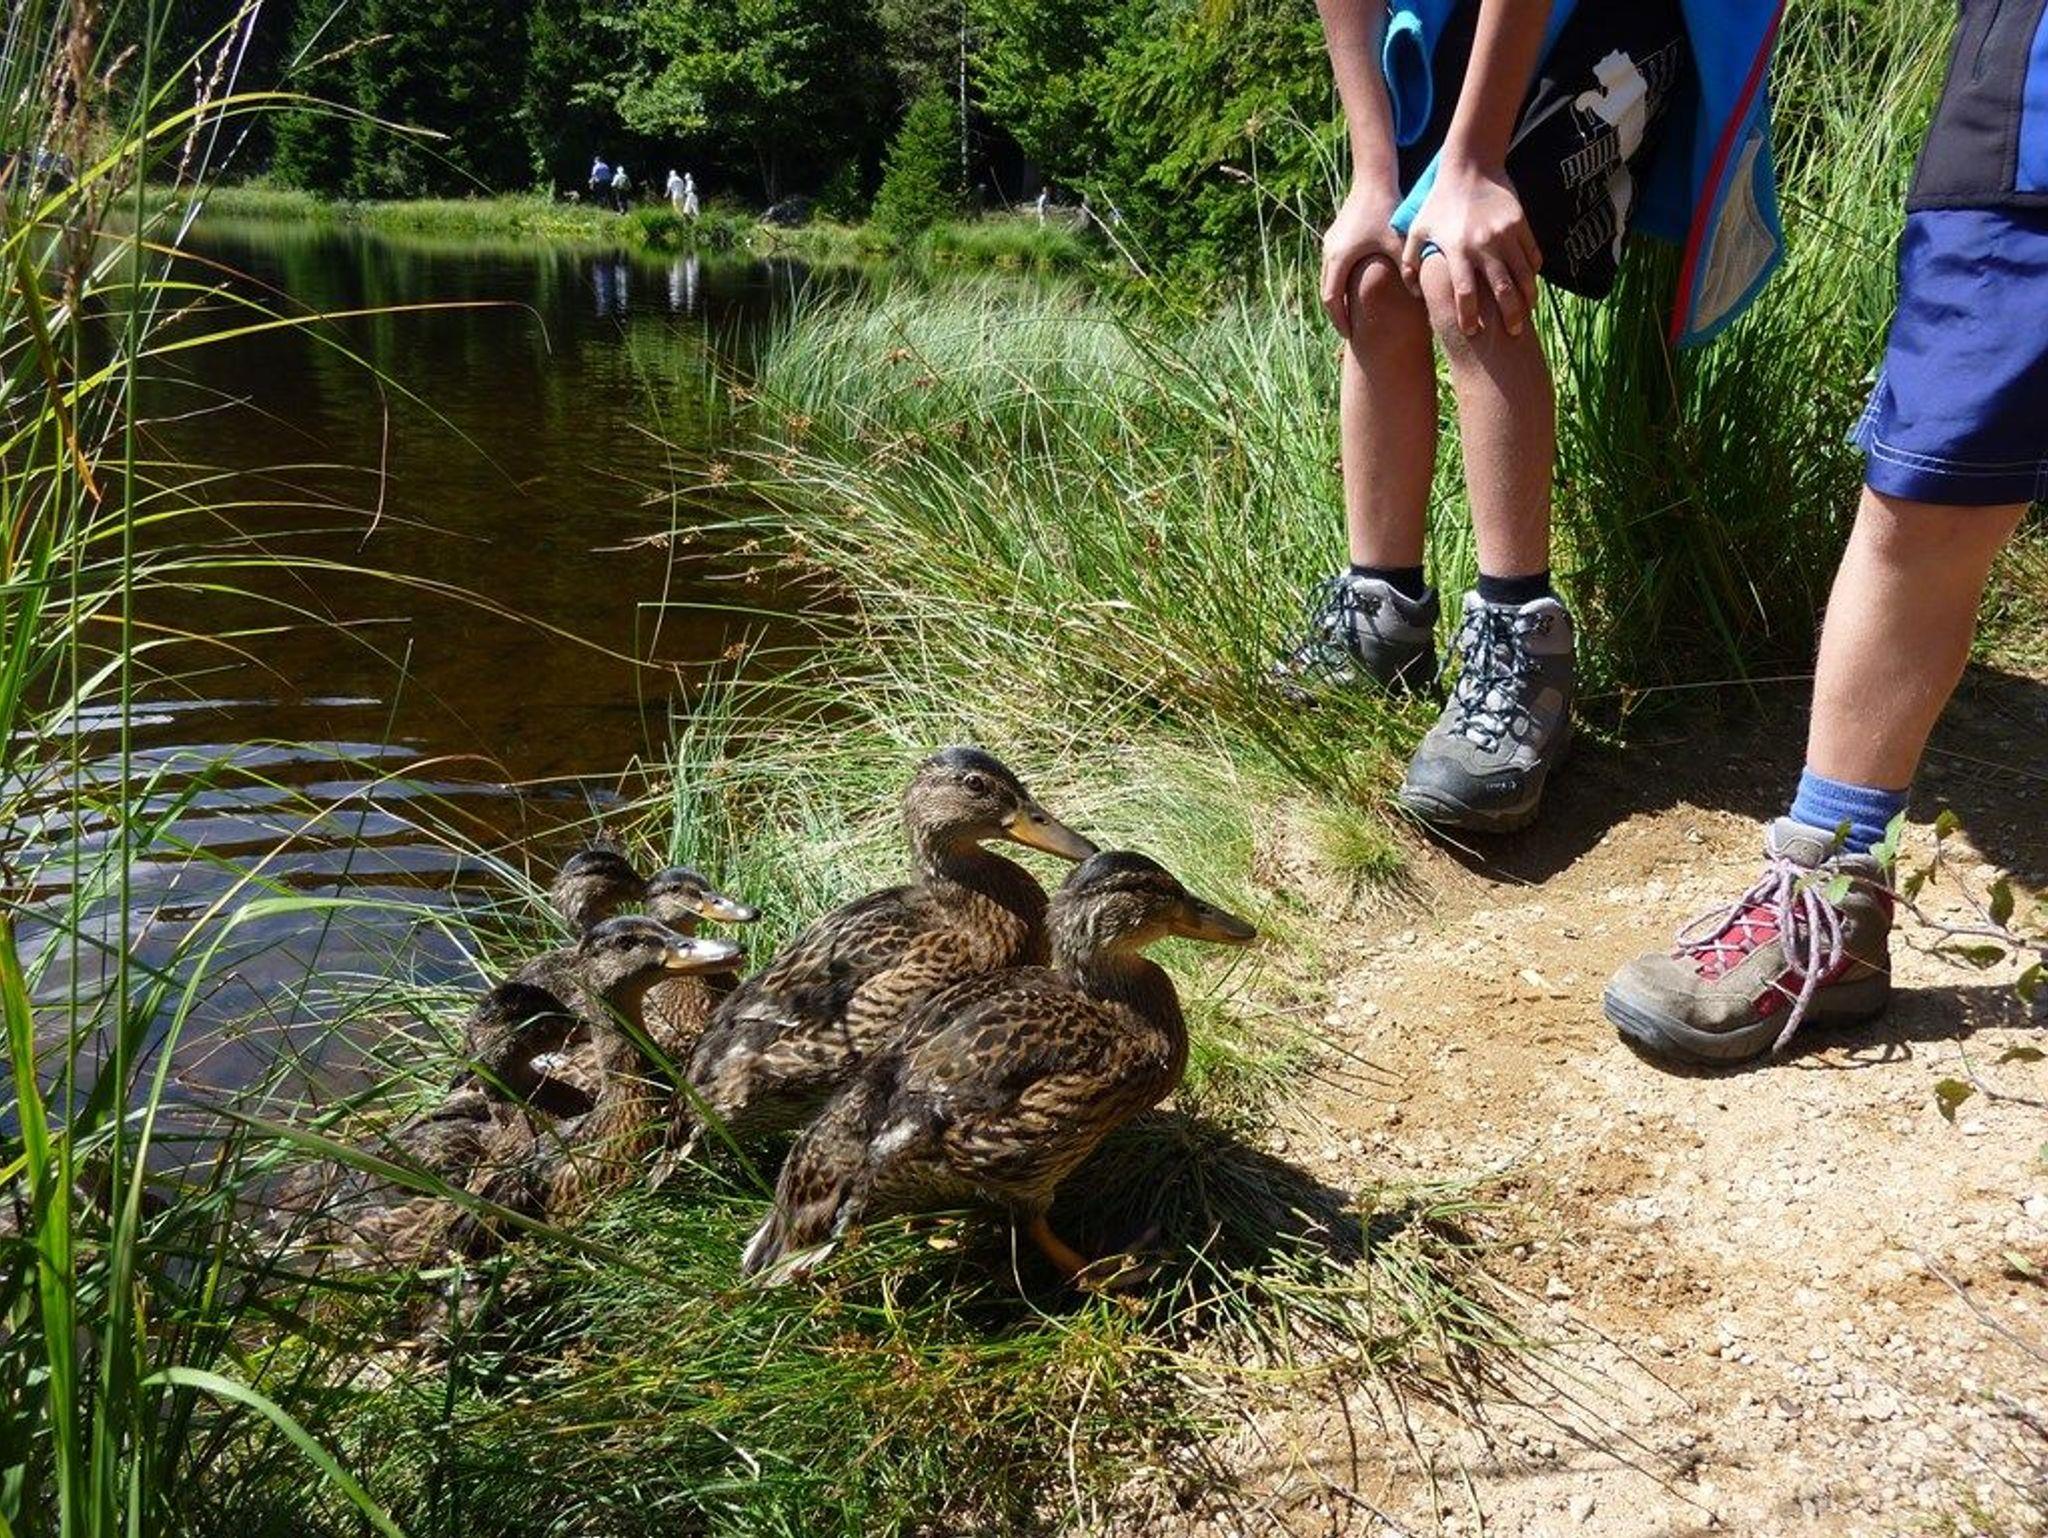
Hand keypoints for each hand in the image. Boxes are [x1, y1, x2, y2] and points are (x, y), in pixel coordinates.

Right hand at [1319, 182, 1405, 334]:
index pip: (1332, 300)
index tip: (1350, 335)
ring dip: (1336, 298)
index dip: (1340, 320)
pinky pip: (1331, 267)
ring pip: (1326, 280)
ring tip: (1350, 313)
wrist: (1373, 180)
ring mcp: (1329, 244)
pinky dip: (1338, 282)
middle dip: (1336, 313)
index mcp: (1340, 259)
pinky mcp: (1334, 237)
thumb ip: (1407, 269)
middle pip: (1325, 293)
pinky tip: (1352, 288)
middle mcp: (1329, 253)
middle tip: (1349, 330)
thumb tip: (1420, 296)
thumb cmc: (1386, 210)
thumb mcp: (1398, 242)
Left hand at [1400, 160, 1541, 336]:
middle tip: (1512, 333)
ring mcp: (1506, 233)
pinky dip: (1533, 272)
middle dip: (1509, 316)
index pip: (1465, 293)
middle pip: (1502, 290)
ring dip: (1527, 297)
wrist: (1470, 165)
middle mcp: (1483, 244)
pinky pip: (1532, 255)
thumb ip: (1410, 262)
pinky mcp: (1521, 224)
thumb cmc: (1438, 202)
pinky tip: (1530, 285)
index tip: (1472, 332)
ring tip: (1525, 312)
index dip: (1469, 316)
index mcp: (1457, 249)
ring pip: (1523, 275)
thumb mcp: (1417, 229)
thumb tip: (1414, 294)